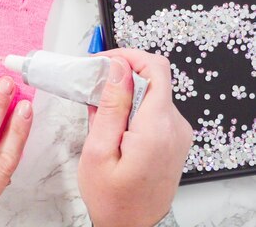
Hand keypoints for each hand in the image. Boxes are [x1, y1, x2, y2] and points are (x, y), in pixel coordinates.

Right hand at [78, 49, 192, 226]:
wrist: (133, 226)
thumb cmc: (113, 198)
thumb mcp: (98, 151)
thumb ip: (111, 106)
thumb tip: (118, 68)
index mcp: (156, 128)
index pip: (155, 68)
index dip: (127, 56)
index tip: (102, 62)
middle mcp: (174, 127)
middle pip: (152, 78)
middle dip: (119, 75)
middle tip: (90, 87)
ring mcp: (177, 132)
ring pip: (150, 92)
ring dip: (123, 93)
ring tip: (97, 112)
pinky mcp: (172, 137)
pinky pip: (152, 108)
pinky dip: (131, 107)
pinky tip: (111, 124)